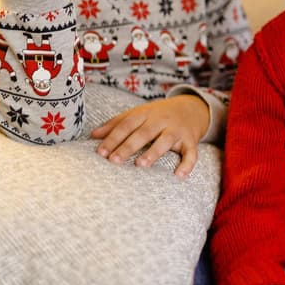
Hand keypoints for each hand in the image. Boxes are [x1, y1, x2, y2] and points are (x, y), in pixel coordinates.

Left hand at [91, 95, 209, 177]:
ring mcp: (177, 130)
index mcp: (146, 113)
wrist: (192, 109)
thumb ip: (117, 124)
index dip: (114, 138)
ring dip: (153, 152)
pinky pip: (191, 153)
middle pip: (144, 133)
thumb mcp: (138, 114)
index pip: (127, 124)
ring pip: (165, 141)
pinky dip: (187, 164)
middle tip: (114, 161)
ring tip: (141, 165)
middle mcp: (162, 120)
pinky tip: (179, 175)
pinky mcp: (190, 141)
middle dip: (128, 146)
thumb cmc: (159, 115)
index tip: (101, 152)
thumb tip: (93, 135)